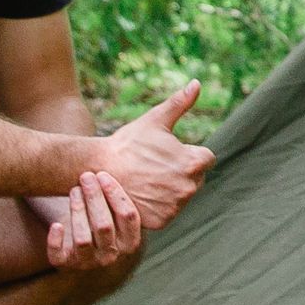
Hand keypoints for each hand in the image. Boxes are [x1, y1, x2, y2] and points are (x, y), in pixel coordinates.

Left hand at [41, 164, 140, 269]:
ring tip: (73, 190)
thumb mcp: (117, 201)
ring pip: (83, 239)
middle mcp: (112, 255)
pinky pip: (59, 256)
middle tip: (85, 176)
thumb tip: (159, 140)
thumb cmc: (102, 208)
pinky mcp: (66, 264)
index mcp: (131, 242)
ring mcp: (89, 262)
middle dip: (94, 197)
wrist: (77, 230)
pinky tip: (56, 223)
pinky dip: (56, 240)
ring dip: (77, 210)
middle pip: (104, 226)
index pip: (129, 217)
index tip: (103, 173)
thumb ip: (132, 184)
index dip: (116, 194)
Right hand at [87, 81, 211, 227]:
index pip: (205, 159)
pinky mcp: (162, 221)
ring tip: (147, 181)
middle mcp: (189, 187)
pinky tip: (142, 195)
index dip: (187, 154)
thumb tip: (197, 83)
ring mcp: (176, 207)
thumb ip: (180, 104)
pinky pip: (167, 212)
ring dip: (170, 190)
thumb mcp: (155, 120)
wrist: (98, 170)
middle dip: (180, 173)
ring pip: (182, 196)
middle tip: (154, 167)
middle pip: (195, 179)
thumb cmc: (128, 143)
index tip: (167, 153)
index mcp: (194, 162)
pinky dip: (158, 206)